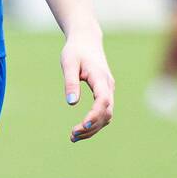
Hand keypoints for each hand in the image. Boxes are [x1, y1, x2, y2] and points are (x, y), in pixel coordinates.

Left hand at [61, 25, 114, 141]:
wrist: (86, 40)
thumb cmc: (75, 50)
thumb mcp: (68, 63)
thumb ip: (70, 82)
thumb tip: (71, 103)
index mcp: (100, 77)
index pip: (103, 100)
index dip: (95, 114)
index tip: (83, 125)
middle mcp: (108, 86)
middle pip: (106, 112)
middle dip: (91, 126)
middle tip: (72, 136)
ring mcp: (108, 91)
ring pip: (106, 115)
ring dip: (93, 128)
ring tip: (73, 137)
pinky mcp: (104, 94)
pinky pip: (103, 113)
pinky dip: (94, 123)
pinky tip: (80, 130)